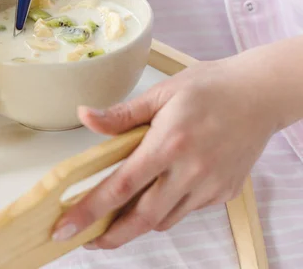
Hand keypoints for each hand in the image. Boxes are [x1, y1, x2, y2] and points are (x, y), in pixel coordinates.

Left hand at [52, 57, 281, 248]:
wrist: (261, 94)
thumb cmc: (211, 88)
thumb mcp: (162, 93)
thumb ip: (121, 114)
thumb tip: (85, 117)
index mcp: (169, 143)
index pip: (121, 186)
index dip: (89, 211)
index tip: (66, 227)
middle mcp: (190, 171)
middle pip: (143, 218)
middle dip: (111, 236)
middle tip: (88, 239)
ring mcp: (210, 186)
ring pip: (164, 219)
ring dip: (138, 223)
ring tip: (116, 217)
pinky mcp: (224, 193)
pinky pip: (186, 211)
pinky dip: (165, 209)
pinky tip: (157, 194)